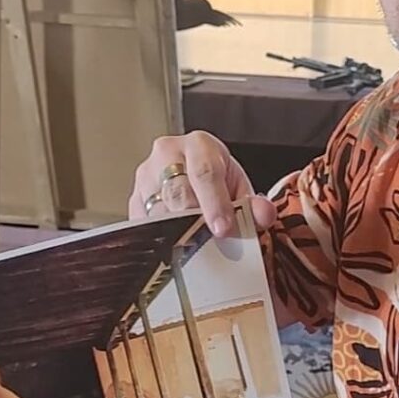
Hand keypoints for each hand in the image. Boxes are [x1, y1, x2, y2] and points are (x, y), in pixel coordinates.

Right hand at [129, 131, 276, 236]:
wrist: (190, 172)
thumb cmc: (217, 179)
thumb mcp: (239, 186)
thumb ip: (253, 203)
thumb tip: (263, 214)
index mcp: (199, 145)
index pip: (205, 173)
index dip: (214, 203)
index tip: (222, 229)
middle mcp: (167, 155)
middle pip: (178, 194)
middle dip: (196, 223)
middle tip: (211, 245)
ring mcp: (146, 177)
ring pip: (158, 213)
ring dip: (177, 236)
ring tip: (196, 252)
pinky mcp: (134, 200)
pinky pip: (144, 227)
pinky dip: (161, 241)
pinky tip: (175, 250)